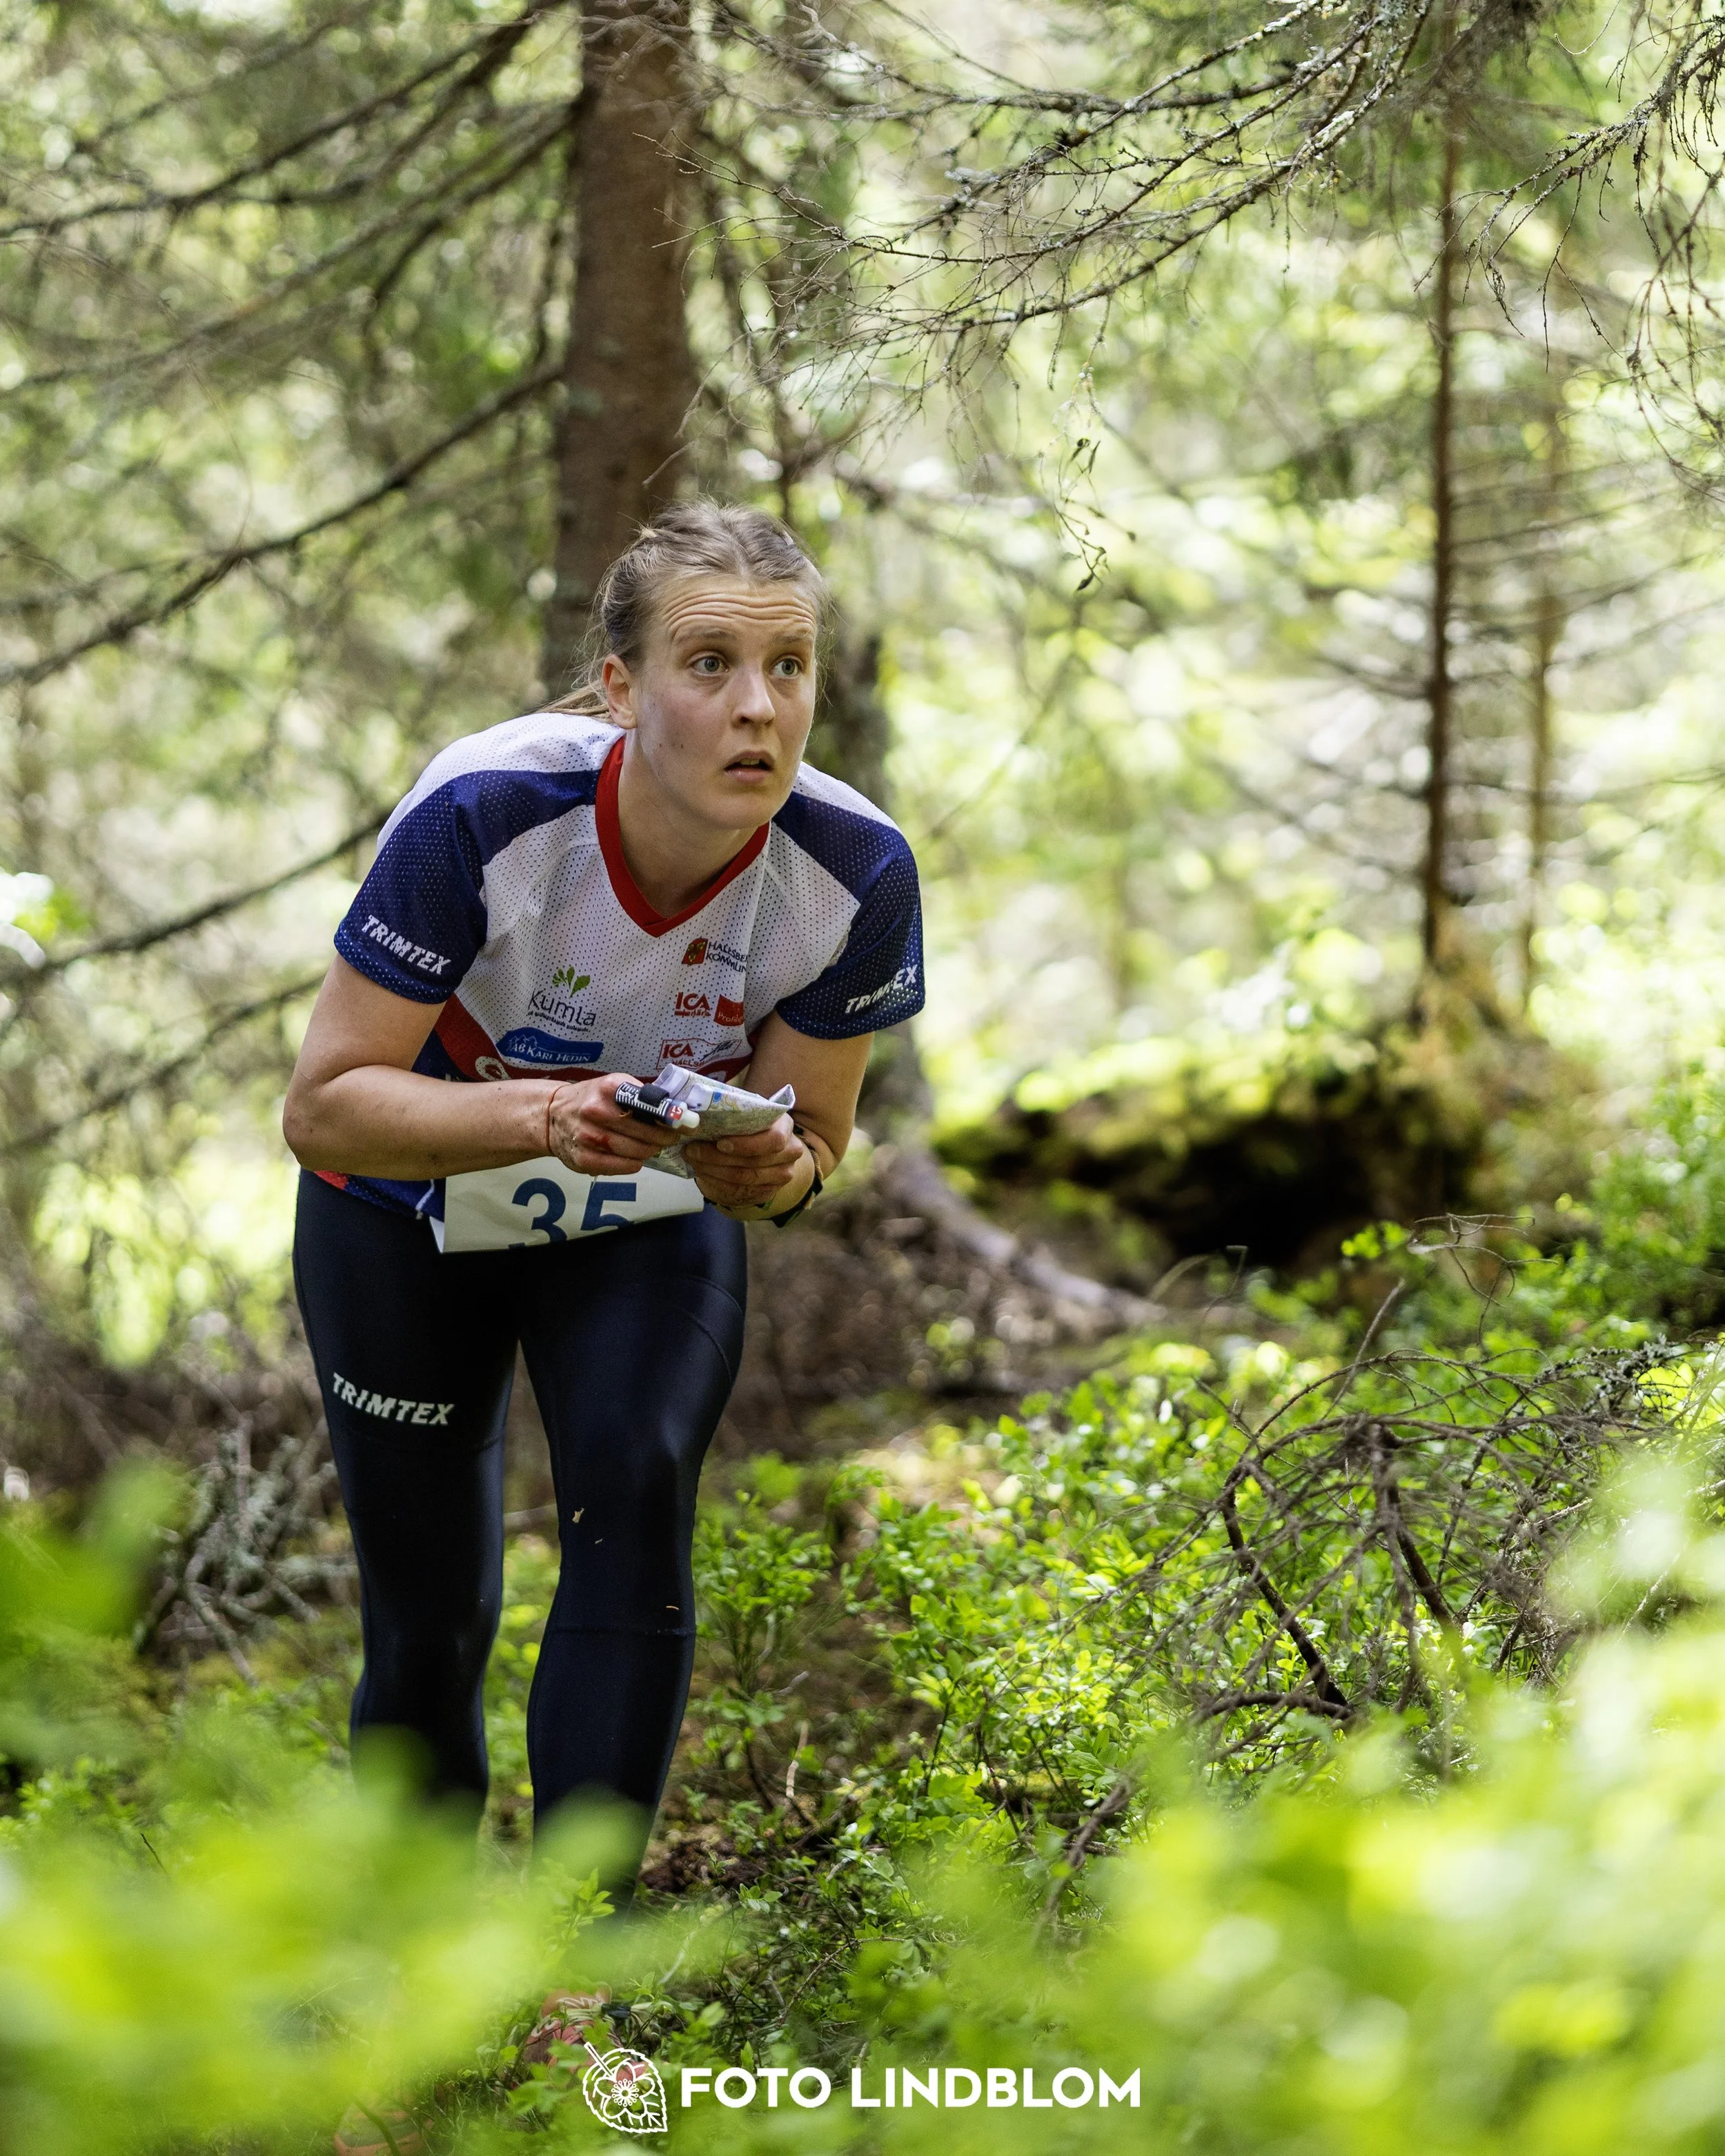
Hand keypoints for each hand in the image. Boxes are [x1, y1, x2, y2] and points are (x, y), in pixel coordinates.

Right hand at [546, 1074, 680, 1175]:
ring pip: (637, 1152)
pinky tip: (635, 1157)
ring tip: (653, 1146)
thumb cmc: (591, 1100)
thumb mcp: (613, 1086)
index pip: (650, 1105)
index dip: (671, 1117)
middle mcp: (596, 1112)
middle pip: (646, 1133)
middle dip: (665, 1137)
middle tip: (670, 1137)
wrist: (552, 1116)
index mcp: (609, 1089)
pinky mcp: (584, 1159)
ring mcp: (589, 1137)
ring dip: (651, 1150)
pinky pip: (624, 1166)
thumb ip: (641, 1096)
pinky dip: (635, 1163)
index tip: (685, 1123)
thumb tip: (677, 1109)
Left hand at [681, 1113, 812, 1216]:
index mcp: (785, 1127)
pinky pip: (739, 1192)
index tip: (720, 1143)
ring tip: (693, 1159)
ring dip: (712, 1170)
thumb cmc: (750, 1126)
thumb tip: (696, 1119)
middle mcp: (789, 1153)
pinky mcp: (768, 1191)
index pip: (773, 1139)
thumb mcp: (746, 1114)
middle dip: (716, 1157)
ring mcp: (781, 1175)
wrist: (762, 1148)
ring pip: (744, 1179)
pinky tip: (702, 1172)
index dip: (746, 1144)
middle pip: (753, 1162)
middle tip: (691, 1150)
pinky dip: (716, 1182)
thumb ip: (731, 1114)